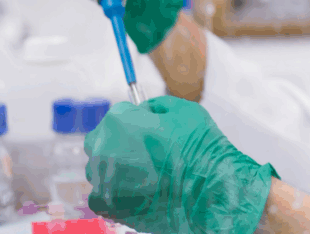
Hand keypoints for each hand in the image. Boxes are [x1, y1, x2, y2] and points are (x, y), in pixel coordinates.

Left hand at [84, 96, 277, 233]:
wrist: (208, 192)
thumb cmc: (199, 150)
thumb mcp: (184, 111)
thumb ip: (157, 106)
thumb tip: (145, 110)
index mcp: (119, 121)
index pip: (118, 114)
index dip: (136, 121)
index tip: (149, 131)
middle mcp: (102, 147)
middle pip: (102, 139)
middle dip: (120, 143)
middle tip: (146, 152)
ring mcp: (101, 178)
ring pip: (100, 167)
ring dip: (117, 168)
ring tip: (146, 175)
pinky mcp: (106, 204)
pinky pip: (102, 194)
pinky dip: (115, 192)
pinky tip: (137, 192)